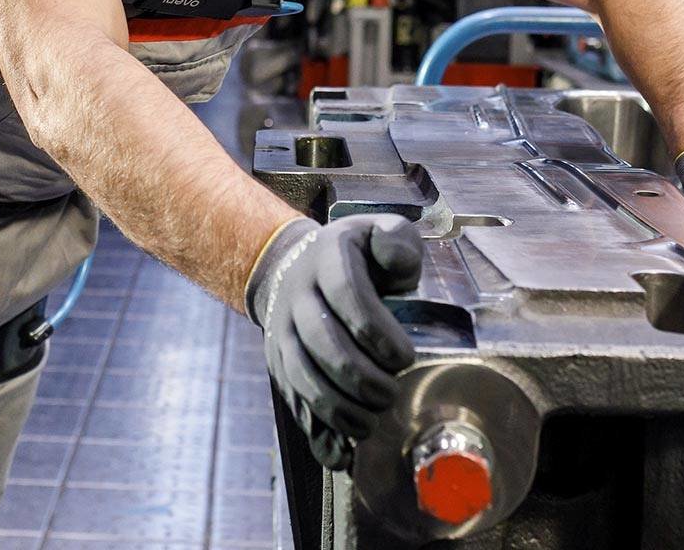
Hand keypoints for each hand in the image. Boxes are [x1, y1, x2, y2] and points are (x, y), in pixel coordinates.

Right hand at [246, 214, 423, 469]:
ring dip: (341, 408)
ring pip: (304, 378)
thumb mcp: (377, 231)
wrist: (292, 268)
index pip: (346, 294)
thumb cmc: (354, 257)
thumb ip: (398, 240)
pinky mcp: (278, 366)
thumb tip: (401, 271)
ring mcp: (282, 334)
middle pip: (323, 344)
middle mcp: (297, 296)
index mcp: (328, 259)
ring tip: (372, 420)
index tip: (405, 357)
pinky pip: (293, 403)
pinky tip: (343, 452)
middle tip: (391, 392)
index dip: (376, 331)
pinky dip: (317, 433)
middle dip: (363, 378)